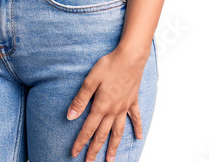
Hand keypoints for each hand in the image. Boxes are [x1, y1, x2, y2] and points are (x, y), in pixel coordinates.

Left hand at [67, 46, 146, 160]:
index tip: (74, 153)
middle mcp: (113, 110)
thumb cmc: (109, 66)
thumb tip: (70, 116)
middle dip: (95, 150)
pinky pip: (135, 118)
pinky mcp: (133, 101)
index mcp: (101, 106)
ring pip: (118, 132)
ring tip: (110, 159)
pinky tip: (138, 137)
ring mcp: (124, 107)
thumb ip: (80, 100)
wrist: (130, 57)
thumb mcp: (90, 81)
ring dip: (114, 146)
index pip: (88, 129)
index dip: (80, 142)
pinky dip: (137, 128)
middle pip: (102, 134)